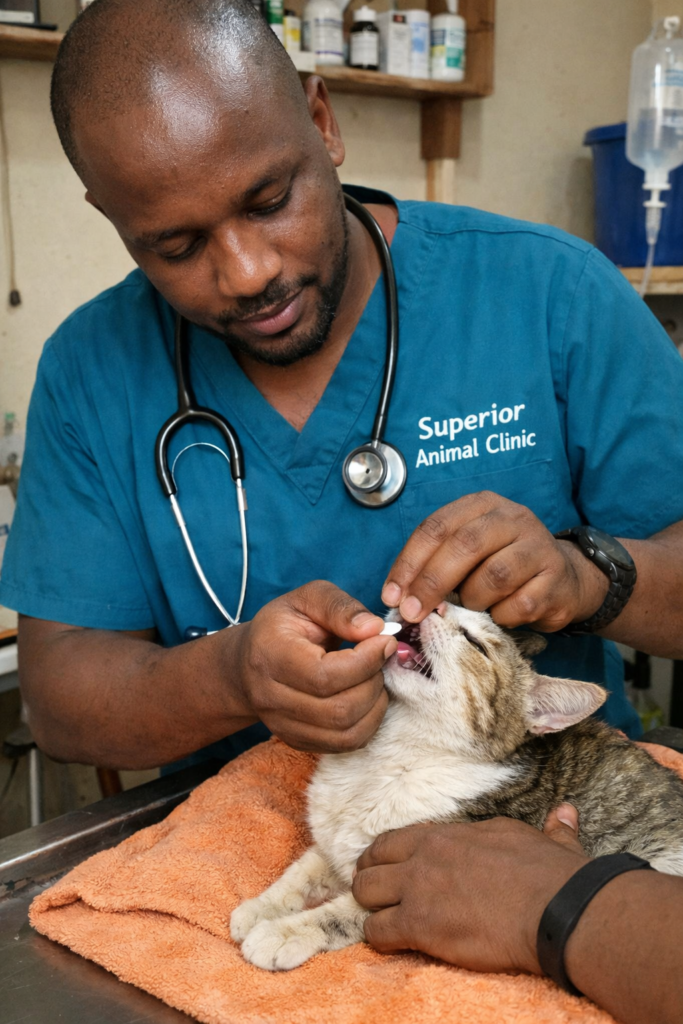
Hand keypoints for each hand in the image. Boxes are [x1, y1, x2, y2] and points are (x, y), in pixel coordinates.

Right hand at [232, 581, 396, 752]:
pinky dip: (368, 723)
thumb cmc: (284, 626)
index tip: (385, 641)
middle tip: (380, 659)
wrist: (251, 660)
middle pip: (339, 710)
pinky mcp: (297, 741)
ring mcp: (282, 725)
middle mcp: (270, 698)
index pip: (325, 676)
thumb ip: (340, 608)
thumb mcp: (308, 599)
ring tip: (374, 677)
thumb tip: (374, 629)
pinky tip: (367, 697)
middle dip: (373, 683)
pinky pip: (345, 745)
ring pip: (346, 733)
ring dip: (375, 705)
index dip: (366, 661)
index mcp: (270, 656)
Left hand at [352, 807, 587, 973]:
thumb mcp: (547, 841)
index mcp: (451, 835)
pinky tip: (390, 942)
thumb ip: (548, 827)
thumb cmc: (554, 877)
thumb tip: (565, 812)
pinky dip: (379, 938)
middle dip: (369, 877)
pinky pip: (377, 931)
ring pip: (365, 891)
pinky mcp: (419, 925)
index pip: (398, 838)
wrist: (555, 910)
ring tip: (380, 919)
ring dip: (370, 906)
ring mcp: (419, 889)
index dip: (386, 854)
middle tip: (375, 894)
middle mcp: (427, 855)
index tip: (386, 866)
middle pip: (372, 860)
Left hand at [381, 491, 607, 628]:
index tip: (392, 595)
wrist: (564, 578)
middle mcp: (512, 518)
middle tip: (412, 613)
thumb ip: (437, 564)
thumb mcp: (469, 554)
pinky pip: (519, 604)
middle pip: (464, 546)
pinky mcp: (556, 579)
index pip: (436, 527)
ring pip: (493, 576)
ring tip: (470, 608)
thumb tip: (401, 598)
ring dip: (472, 600)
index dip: (409, 563)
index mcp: (482, 505)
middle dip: (431, 583)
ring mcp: (538, 546)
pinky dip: (501, 616)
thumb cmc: (502, 565)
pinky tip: (500, 615)